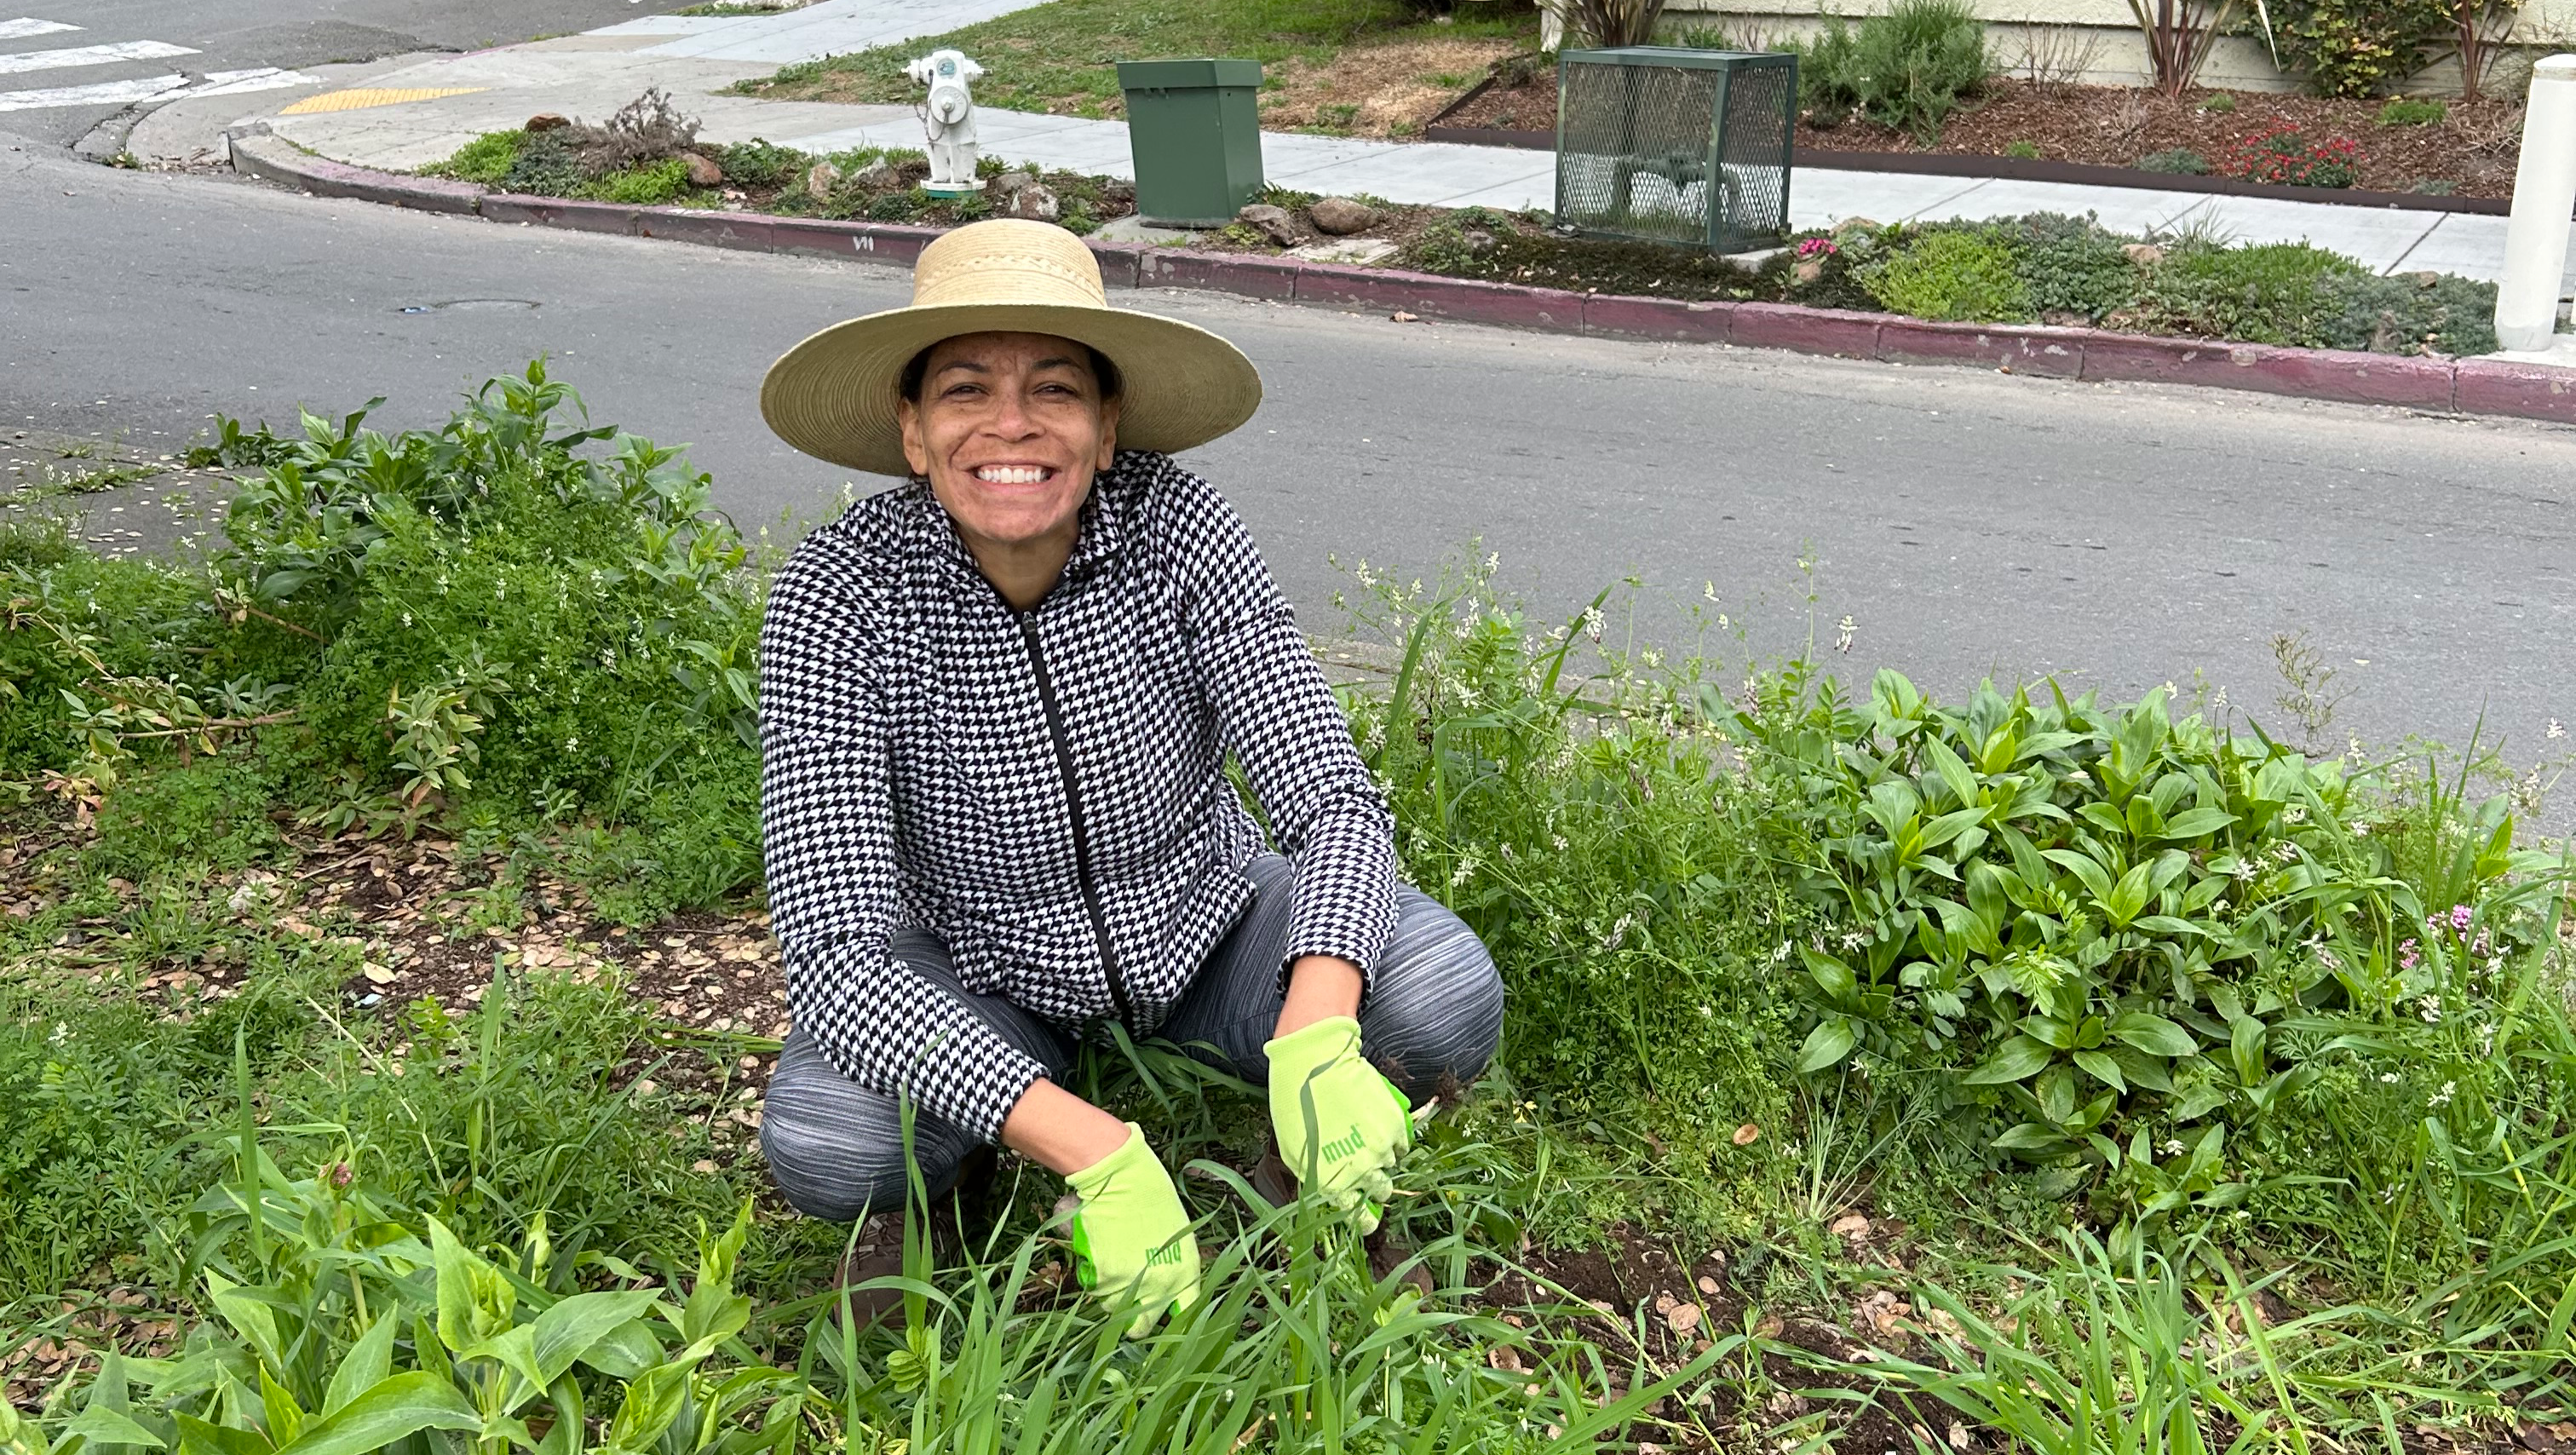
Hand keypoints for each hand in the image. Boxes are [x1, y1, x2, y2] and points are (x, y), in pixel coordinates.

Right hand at [1064, 1123, 1199, 1337]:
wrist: (1120, 1176)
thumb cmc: (1149, 1193)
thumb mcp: (1176, 1230)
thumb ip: (1171, 1261)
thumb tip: (1159, 1285)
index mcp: (1186, 1270)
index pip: (1187, 1313)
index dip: (1174, 1321)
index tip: (1161, 1318)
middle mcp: (1162, 1285)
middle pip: (1142, 1327)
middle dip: (1131, 1319)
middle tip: (1124, 1301)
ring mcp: (1132, 1284)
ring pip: (1112, 1307)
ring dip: (1108, 1292)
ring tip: (1110, 1258)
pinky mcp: (1104, 1277)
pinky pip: (1094, 1287)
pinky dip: (1092, 1272)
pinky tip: (1098, 1246)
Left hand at [1264, 1015, 1410, 1232]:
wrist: (1314, 1065)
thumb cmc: (1295, 1107)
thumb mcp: (1295, 1153)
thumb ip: (1317, 1178)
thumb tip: (1334, 1191)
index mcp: (1333, 1184)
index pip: (1362, 1218)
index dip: (1366, 1220)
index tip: (1367, 1215)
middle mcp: (1361, 1171)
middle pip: (1381, 1192)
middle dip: (1375, 1187)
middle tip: (1366, 1173)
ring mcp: (1381, 1148)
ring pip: (1391, 1168)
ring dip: (1382, 1161)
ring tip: (1367, 1142)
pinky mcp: (1395, 1125)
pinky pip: (1403, 1146)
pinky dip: (1394, 1143)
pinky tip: (1380, 1131)